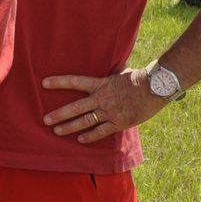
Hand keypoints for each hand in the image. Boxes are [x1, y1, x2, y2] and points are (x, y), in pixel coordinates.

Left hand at [42, 68, 167, 143]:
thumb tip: (109, 61)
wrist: (156, 88)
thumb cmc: (139, 78)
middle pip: (75, 107)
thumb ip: (110, 73)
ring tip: (57, 131)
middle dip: (59, 114)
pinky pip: (101, 131)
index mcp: (101, 84)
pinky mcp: (119, 122)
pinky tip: (80, 140)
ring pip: (85, 121)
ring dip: (69, 127)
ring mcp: (110, 112)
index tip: (44, 83)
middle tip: (45, 120)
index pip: (75, 82)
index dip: (59, 82)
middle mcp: (102, 99)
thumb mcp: (120, 72)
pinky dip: (90, 136)